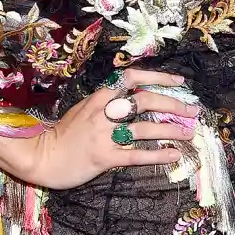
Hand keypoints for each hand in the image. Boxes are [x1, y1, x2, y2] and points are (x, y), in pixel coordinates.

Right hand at [0, 69, 198, 188]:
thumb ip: (108, 102)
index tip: (180, 82)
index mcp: (100, 97)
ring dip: (170, 130)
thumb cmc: (65, 133)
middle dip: (173, 104)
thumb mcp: (85, 109)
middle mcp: (104, 112)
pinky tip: (173, 155)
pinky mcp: (104, 157)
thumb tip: (137, 97)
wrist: (42, 156)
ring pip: (144, 128)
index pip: (133, 77)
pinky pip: (136, 155)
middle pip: (145, 101)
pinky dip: (157, 154)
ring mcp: (104, 135)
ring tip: (189, 133)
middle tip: (192, 111)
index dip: (159, 77)